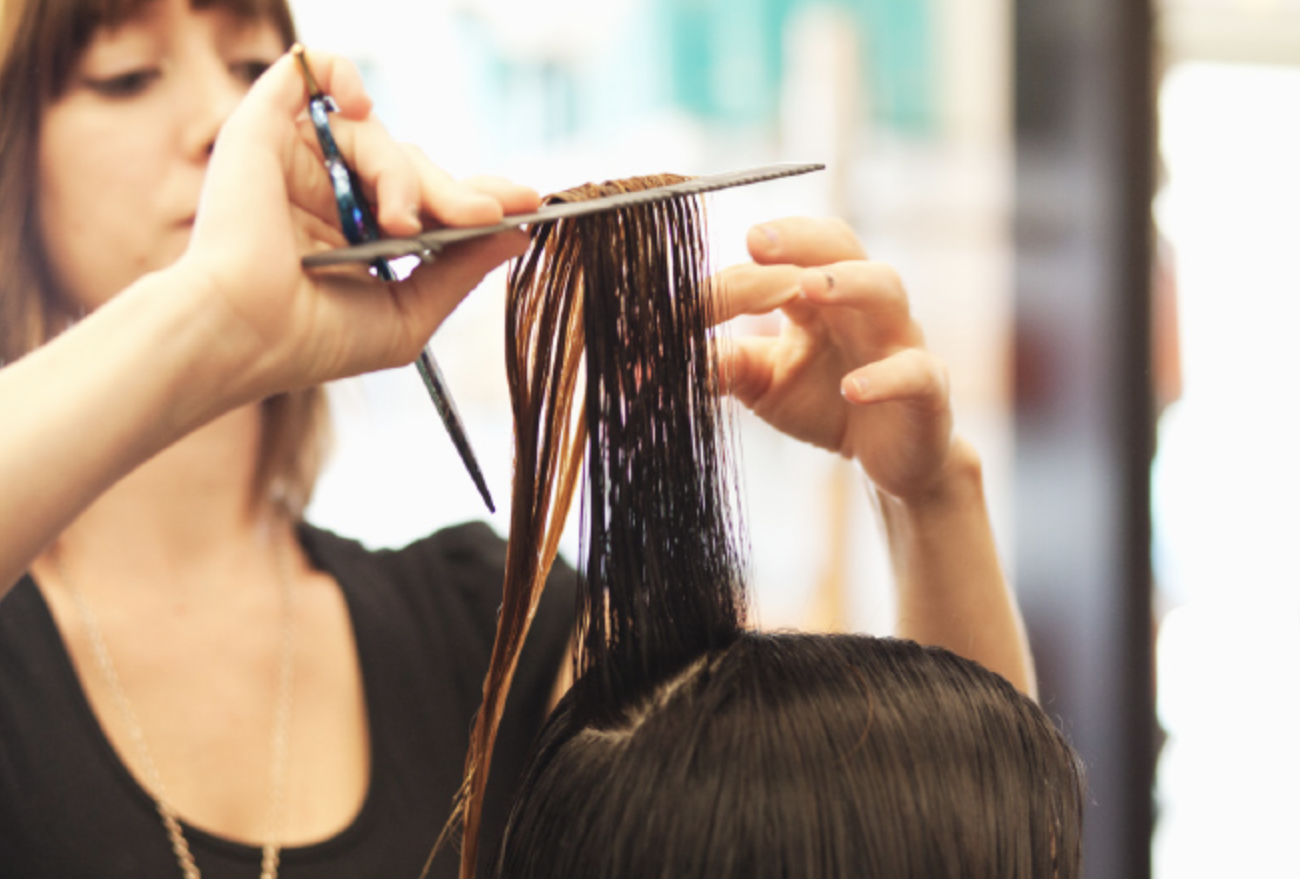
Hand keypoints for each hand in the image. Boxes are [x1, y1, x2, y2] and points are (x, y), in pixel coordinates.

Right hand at [176, 47, 538, 407]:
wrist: (245, 334)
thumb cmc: (314, 339)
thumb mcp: (408, 315)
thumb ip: (460, 272)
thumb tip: (518, 233)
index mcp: (361, 238)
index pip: (429, 201)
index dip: (476, 197)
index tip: (527, 203)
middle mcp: (332, 196)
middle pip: (414, 168)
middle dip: (455, 192)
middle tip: (487, 213)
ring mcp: (301, 162)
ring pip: (379, 138)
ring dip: (405, 177)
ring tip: (403, 223)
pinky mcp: (264, 130)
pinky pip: (309, 73)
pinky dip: (340, 73)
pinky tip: (361, 106)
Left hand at [715, 217, 953, 502]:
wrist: (890, 461)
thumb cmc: (824, 404)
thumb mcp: (761, 382)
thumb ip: (719, 364)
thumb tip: (648, 363)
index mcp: (819, 297)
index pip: (783, 265)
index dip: (743, 274)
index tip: (694, 291)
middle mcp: (861, 304)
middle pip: (841, 246)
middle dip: (801, 239)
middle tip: (756, 240)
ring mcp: (899, 341)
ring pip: (887, 290)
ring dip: (848, 283)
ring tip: (809, 288)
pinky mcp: (928, 388)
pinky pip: (916, 372)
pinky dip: (884, 377)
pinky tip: (851, 389)